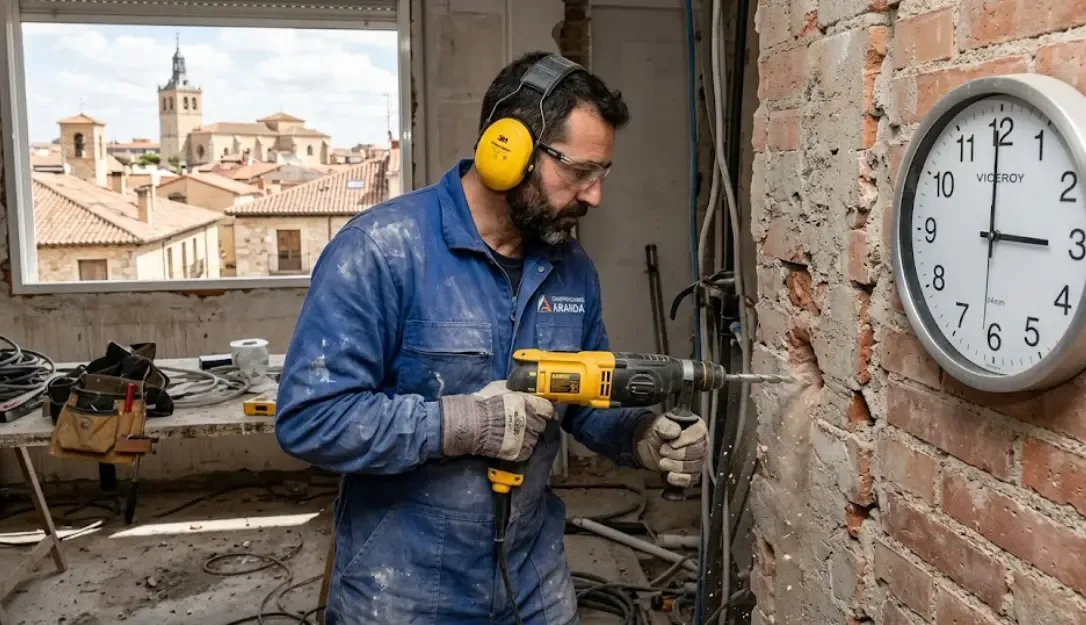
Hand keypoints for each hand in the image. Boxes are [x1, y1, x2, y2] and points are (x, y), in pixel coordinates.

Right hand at [439, 380, 558, 461]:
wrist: (473, 423)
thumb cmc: (484, 403)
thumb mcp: (501, 387)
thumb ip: (515, 389)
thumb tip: (522, 388)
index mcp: (529, 404)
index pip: (548, 409)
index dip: (543, 410)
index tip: (540, 412)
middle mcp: (531, 421)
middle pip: (542, 424)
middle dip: (534, 423)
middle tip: (523, 423)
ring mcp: (527, 438)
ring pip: (535, 439)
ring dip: (528, 437)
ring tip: (515, 434)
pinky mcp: (520, 452)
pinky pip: (527, 451)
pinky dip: (522, 448)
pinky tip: (513, 443)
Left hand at [634, 414, 708, 487]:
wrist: (648, 445)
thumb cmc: (657, 432)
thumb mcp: (658, 424)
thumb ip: (666, 426)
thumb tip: (675, 432)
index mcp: (695, 427)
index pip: (699, 433)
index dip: (687, 439)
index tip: (672, 444)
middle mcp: (700, 443)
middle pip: (698, 452)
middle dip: (679, 454)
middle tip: (663, 451)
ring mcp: (697, 460)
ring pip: (694, 467)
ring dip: (677, 466)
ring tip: (662, 462)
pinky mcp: (690, 473)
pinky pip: (691, 479)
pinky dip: (680, 479)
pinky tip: (669, 476)